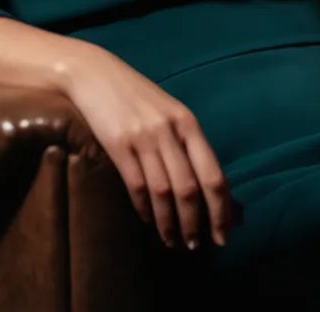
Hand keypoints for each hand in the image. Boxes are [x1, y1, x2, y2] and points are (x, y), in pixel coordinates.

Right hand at [65, 48, 240, 250]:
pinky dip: (144, 209)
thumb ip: (190, 146)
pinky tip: (147, 220)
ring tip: (172, 241)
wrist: (96, 74)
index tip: (224, 234)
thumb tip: (213, 186)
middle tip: (196, 246)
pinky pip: (136, 185)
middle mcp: (170, 131)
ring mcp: (144, 137)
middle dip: (196, 223)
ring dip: (170, 223)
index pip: (214, 174)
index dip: (222, 209)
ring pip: (164, 192)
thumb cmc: (137, 97)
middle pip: (191, 188)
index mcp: (189, 123)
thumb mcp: (170, 114)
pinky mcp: (118, 144)